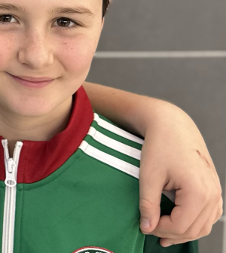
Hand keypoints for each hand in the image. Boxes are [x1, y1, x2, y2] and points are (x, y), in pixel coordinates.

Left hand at [138, 102, 222, 245]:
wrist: (172, 125)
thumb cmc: (161, 145)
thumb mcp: (149, 176)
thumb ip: (148, 204)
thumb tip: (147, 227)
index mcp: (199, 191)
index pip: (181, 225)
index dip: (160, 229)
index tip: (144, 226)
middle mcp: (212, 194)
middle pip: (194, 229)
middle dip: (171, 233)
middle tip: (150, 231)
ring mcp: (216, 191)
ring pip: (204, 225)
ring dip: (184, 232)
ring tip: (164, 234)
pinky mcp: (213, 188)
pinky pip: (209, 215)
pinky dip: (195, 222)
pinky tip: (179, 223)